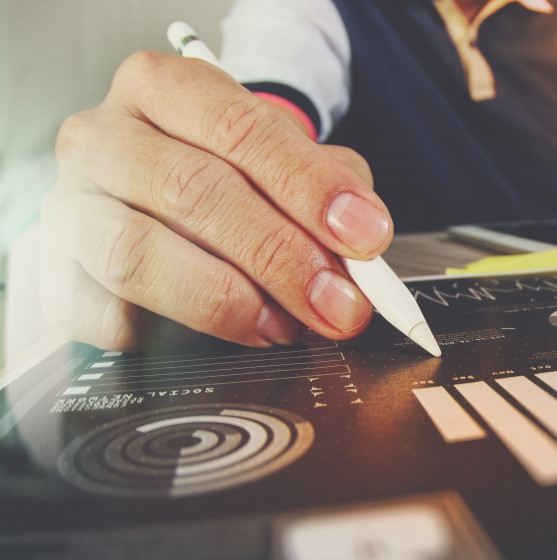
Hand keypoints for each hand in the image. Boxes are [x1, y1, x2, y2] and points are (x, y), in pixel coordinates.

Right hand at [40, 51, 389, 350]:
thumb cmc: (229, 173)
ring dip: (226, 300)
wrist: (160, 195)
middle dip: (281, 257)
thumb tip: (360, 243)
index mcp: (164, 90)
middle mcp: (104, 139)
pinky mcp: (56, 277)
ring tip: (282, 324)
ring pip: (138, 255)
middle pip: (193, 192)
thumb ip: (330, 190)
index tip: (364, 237)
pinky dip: (169, 335)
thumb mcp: (288, 161)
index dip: (308, 187)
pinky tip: (220, 334)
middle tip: (337, 303)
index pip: (238, 129)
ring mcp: (70, 207)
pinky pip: (106, 315)